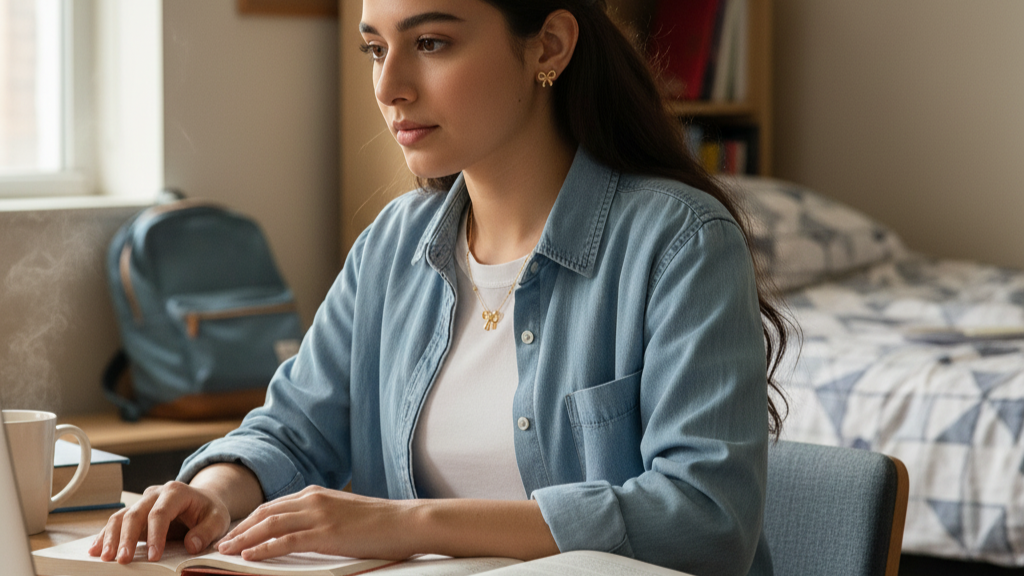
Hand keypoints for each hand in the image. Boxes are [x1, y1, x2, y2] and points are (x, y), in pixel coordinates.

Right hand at [87, 481, 230, 563]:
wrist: (203, 501)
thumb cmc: (209, 510)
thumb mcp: (217, 519)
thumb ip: (206, 531)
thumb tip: (191, 545)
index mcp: (176, 492)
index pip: (161, 512)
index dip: (155, 535)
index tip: (153, 556)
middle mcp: (155, 494)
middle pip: (135, 513)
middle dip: (127, 537)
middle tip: (123, 559)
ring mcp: (143, 503)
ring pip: (121, 516)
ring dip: (111, 537)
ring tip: (104, 557)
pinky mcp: (135, 514)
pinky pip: (116, 522)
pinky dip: (105, 535)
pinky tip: (96, 549)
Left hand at [217, 486, 417, 560]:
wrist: (406, 521)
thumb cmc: (380, 522)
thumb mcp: (344, 513)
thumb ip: (321, 518)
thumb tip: (302, 532)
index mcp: (316, 494)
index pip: (273, 506)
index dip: (249, 520)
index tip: (233, 533)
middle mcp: (313, 499)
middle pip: (265, 513)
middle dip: (240, 529)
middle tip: (220, 544)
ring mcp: (319, 515)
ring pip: (269, 525)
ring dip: (244, 539)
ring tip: (226, 552)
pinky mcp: (326, 533)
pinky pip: (285, 540)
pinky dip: (263, 548)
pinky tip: (249, 556)